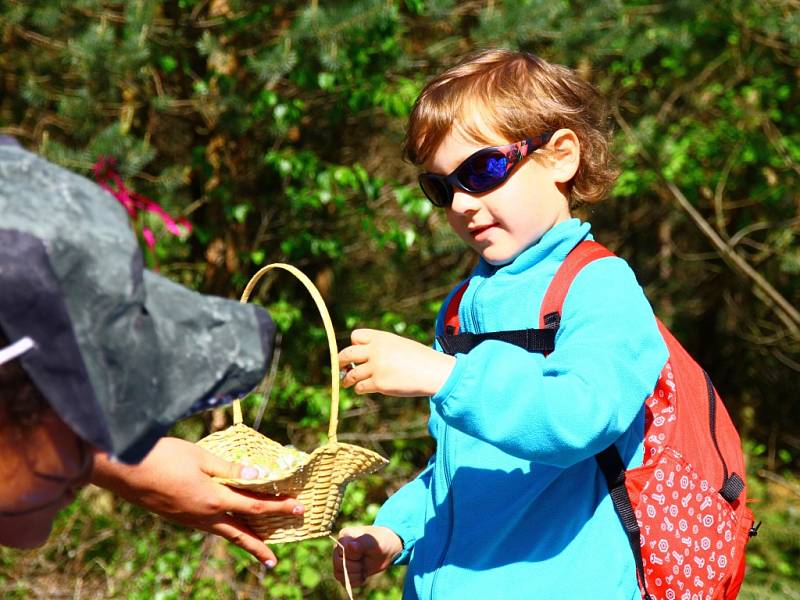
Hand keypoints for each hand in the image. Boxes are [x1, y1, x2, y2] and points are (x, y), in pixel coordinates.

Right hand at [90, 436, 302, 566]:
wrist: (121, 469)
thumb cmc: (162, 457)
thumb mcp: (201, 456)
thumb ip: (230, 468)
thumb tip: (258, 474)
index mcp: (214, 499)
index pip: (255, 506)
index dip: (279, 507)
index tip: (298, 508)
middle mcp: (204, 515)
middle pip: (240, 533)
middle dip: (259, 546)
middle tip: (274, 560)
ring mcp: (189, 519)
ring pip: (223, 533)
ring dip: (242, 540)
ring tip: (256, 549)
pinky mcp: (177, 517)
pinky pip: (208, 527)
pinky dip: (223, 530)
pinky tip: (226, 526)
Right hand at [332, 525, 403, 587]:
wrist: (386, 550)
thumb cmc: (380, 542)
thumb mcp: (374, 542)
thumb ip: (362, 543)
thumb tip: (349, 546)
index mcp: (344, 537)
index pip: (340, 551)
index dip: (352, 557)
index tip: (363, 553)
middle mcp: (339, 548)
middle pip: (337, 564)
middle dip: (354, 567)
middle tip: (364, 561)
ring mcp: (340, 560)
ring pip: (338, 575)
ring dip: (354, 575)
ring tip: (363, 568)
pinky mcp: (344, 571)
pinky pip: (343, 582)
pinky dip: (354, 582)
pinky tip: (363, 575)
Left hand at [339, 329, 454, 396]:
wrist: (433, 371)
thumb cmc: (419, 358)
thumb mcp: (399, 344)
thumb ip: (380, 347)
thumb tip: (360, 359)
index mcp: (381, 337)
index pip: (355, 336)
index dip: (353, 345)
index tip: (356, 354)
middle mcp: (376, 350)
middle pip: (347, 354)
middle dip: (340, 362)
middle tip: (340, 367)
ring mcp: (376, 367)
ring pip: (352, 374)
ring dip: (347, 379)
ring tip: (346, 382)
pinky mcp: (379, 383)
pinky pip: (360, 387)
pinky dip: (360, 389)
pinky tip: (363, 389)